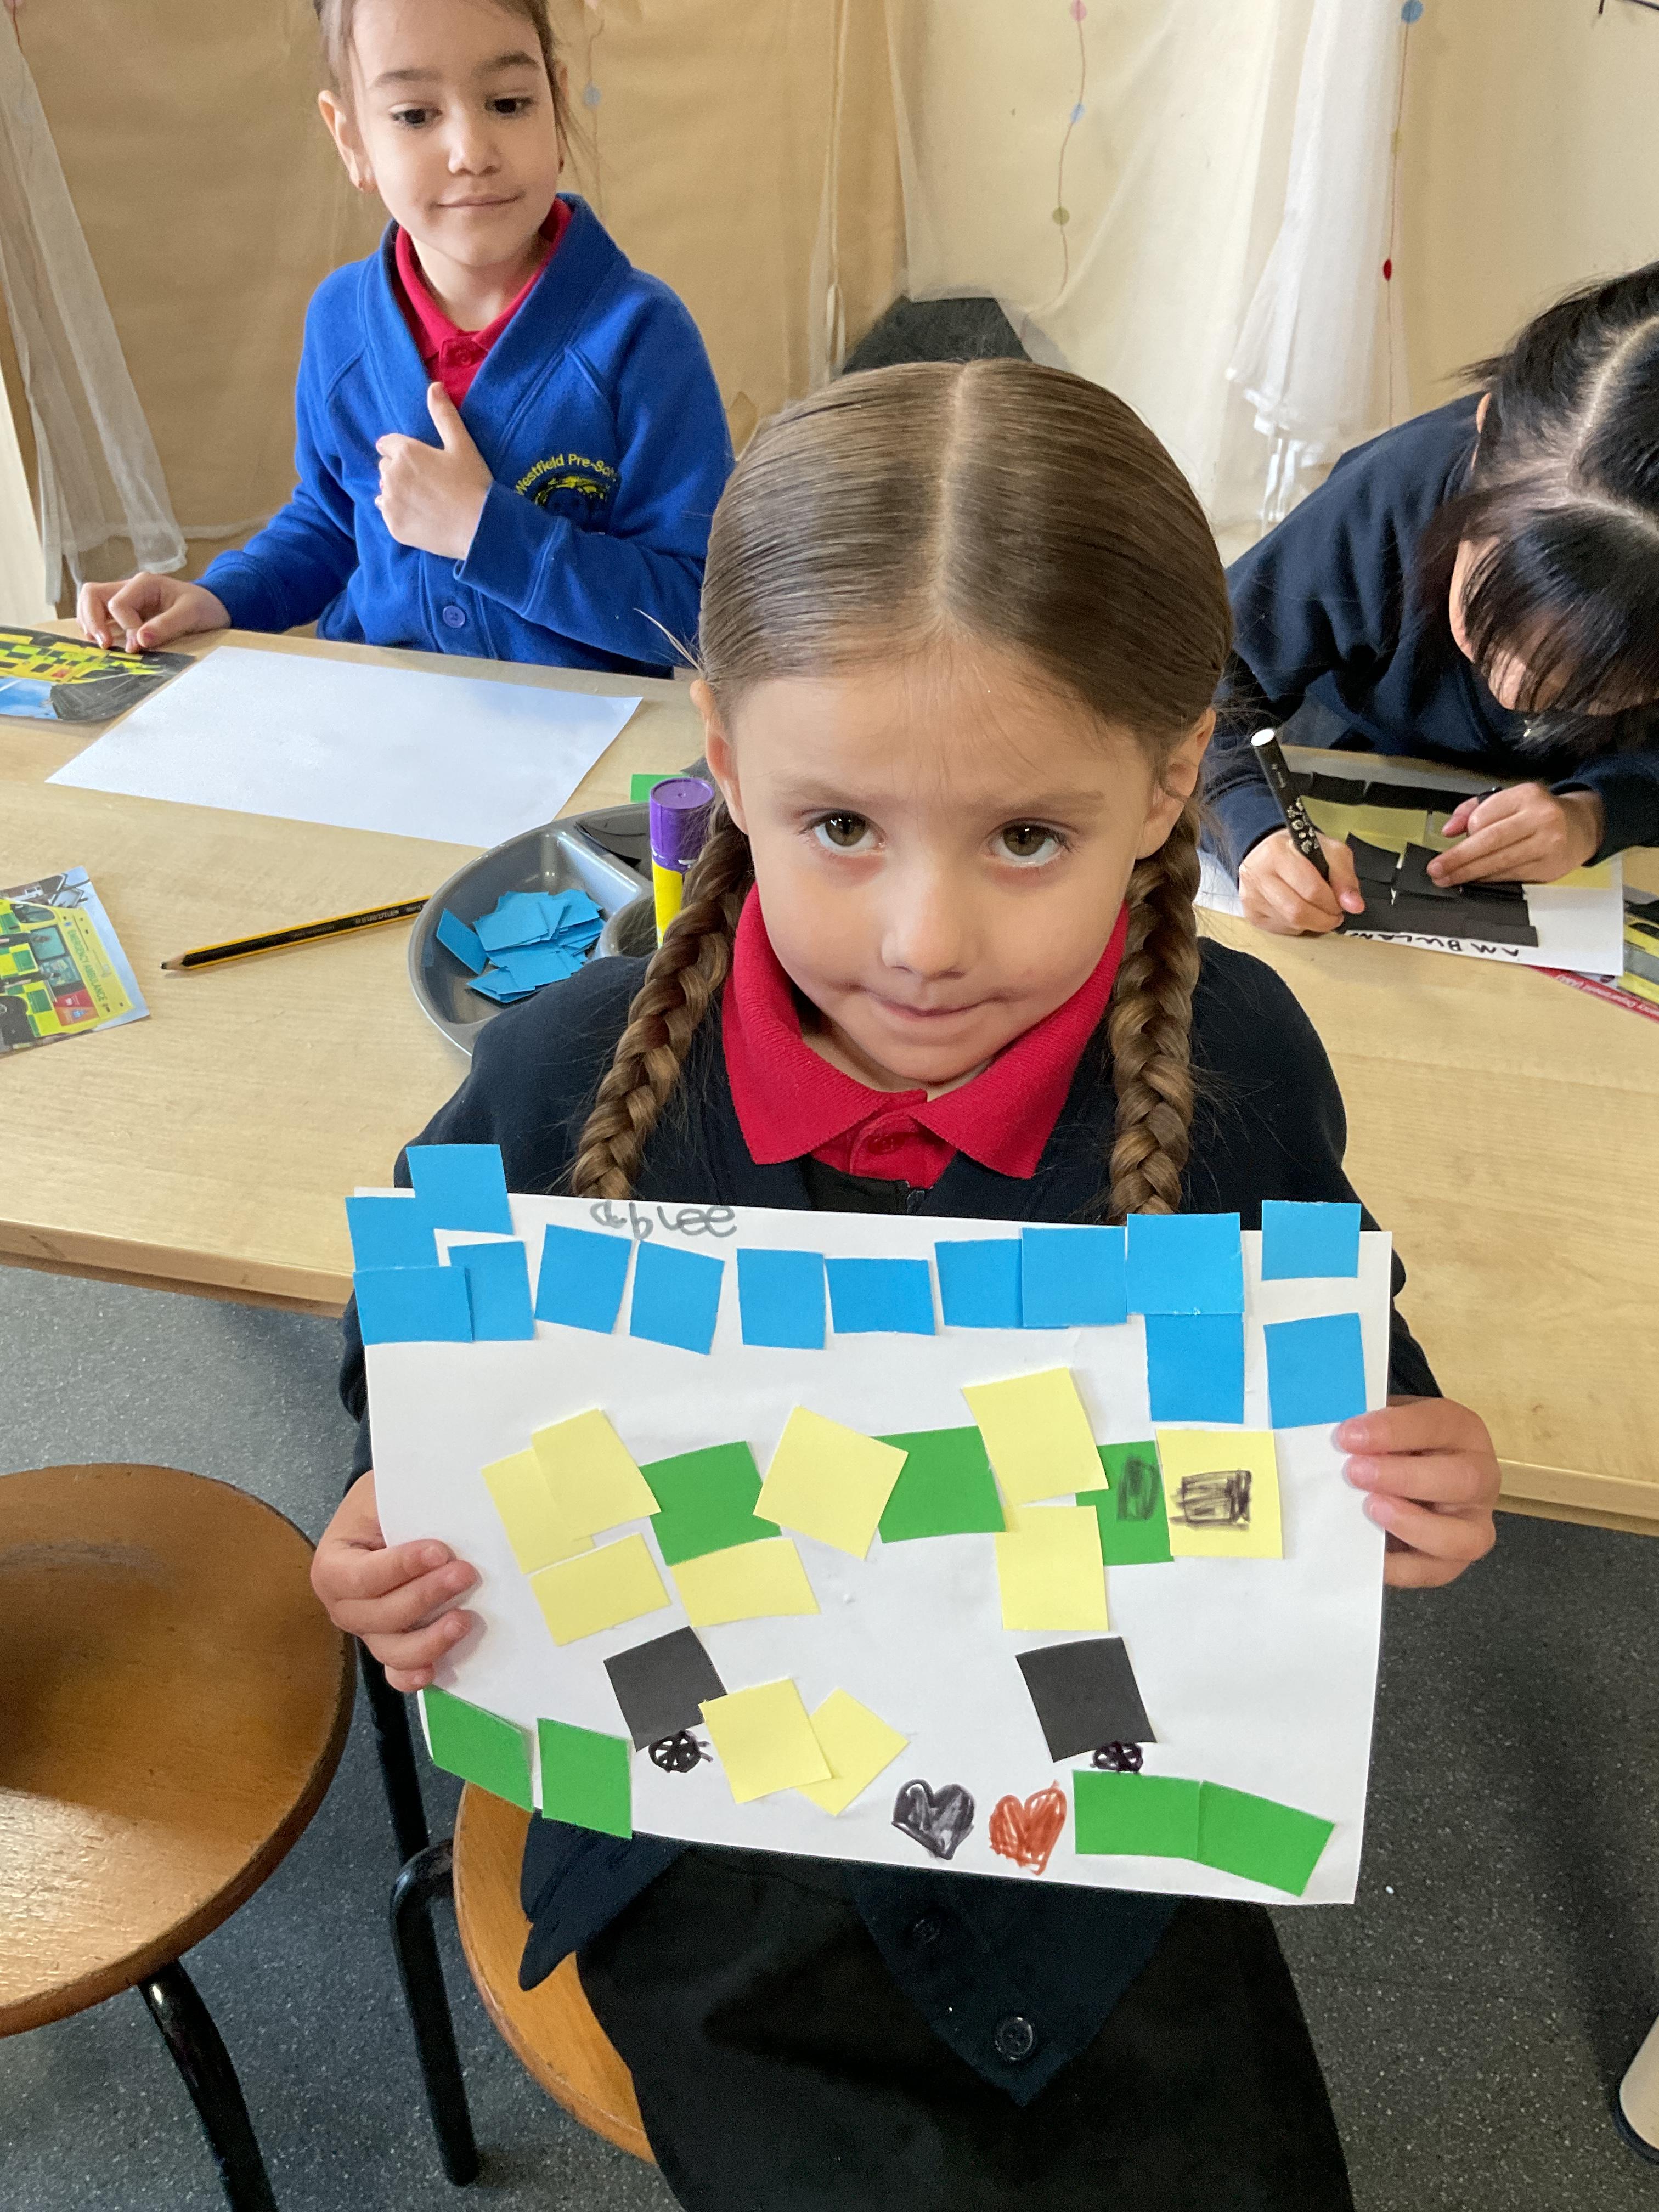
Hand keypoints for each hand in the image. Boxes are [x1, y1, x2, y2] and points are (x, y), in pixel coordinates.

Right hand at [78, 573, 229, 652]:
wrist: (214, 608)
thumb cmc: (204, 607)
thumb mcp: (192, 614)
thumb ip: (167, 625)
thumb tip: (140, 640)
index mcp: (144, 583)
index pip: (118, 604)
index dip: (126, 627)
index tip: (139, 647)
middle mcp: (130, 588)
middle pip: (92, 595)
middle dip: (93, 620)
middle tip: (104, 645)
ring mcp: (125, 599)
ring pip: (91, 603)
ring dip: (89, 623)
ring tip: (100, 644)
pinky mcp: (126, 613)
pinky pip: (100, 615)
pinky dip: (96, 627)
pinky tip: (103, 641)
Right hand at [310, 1469, 478, 1690]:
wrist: (391, 1516)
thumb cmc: (386, 1503)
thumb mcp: (384, 1492)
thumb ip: (402, 1503)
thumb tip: (441, 1515)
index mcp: (332, 1564)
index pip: (361, 1576)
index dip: (400, 1567)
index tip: (440, 1550)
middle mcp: (343, 1604)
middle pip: (376, 1616)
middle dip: (423, 1597)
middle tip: (465, 1574)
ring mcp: (368, 1630)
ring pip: (389, 1650)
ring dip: (428, 1640)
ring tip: (464, 1620)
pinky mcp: (392, 1645)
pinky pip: (396, 1673)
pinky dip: (412, 1676)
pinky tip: (434, 1670)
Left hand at [376, 383, 491, 560]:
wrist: (480, 529)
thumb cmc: (473, 484)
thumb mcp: (462, 445)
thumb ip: (443, 415)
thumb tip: (434, 386)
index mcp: (405, 452)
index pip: (387, 444)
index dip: (403, 451)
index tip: (421, 462)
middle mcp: (391, 475)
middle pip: (385, 467)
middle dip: (400, 470)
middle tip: (427, 483)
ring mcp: (391, 502)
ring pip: (385, 490)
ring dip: (398, 492)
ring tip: (424, 500)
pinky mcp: (393, 526)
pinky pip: (387, 513)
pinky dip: (399, 513)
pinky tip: (421, 516)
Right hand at [1237, 829, 1366, 935]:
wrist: (1268, 851)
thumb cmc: (1300, 850)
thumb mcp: (1330, 852)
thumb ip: (1345, 877)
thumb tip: (1354, 905)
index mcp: (1278, 853)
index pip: (1311, 889)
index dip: (1332, 902)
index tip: (1341, 903)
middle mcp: (1258, 875)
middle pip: (1298, 912)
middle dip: (1324, 919)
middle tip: (1334, 914)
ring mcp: (1252, 896)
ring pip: (1290, 924)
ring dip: (1312, 924)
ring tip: (1319, 912)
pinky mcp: (1251, 913)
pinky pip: (1281, 930)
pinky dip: (1298, 926)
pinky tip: (1301, 912)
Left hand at [1337, 1397, 1498, 1588]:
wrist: (1410, 1470)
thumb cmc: (1398, 1444)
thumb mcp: (1387, 1424)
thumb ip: (1371, 1429)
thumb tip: (1339, 1438)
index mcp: (1462, 1431)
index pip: (1436, 1425)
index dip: (1392, 1430)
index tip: (1349, 1436)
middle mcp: (1480, 1477)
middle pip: (1462, 1480)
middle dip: (1405, 1477)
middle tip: (1356, 1473)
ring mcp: (1473, 1522)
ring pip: (1465, 1536)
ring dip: (1413, 1524)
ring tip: (1370, 1509)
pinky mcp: (1454, 1559)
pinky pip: (1435, 1571)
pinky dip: (1400, 1567)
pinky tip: (1370, 1554)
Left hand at [1429, 784, 1601, 884]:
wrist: (1580, 827)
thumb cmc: (1538, 812)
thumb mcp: (1508, 799)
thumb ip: (1474, 809)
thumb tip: (1449, 829)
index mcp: (1526, 796)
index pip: (1485, 816)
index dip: (1464, 833)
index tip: (1446, 844)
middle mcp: (1540, 818)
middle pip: (1490, 841)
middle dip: (1458, 859)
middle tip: (1437, 870)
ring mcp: (1547, 844)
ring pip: (1499, 862)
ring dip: (1469, 874)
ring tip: (1448, 879)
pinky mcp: (1549, 867)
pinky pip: (1511, 875)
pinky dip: (1488, 879)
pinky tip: (1474, 880)